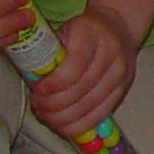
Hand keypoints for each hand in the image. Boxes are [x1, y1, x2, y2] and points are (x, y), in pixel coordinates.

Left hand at [29, 8, 137, 140]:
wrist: (117, 28)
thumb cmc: (84, 31)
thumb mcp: (62, 31)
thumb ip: (47, 51)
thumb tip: (30, 77)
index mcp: (92, 36)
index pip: (72, 68)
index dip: (51, 85)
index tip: (35, 89)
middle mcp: (111, 56)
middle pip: (80, 91)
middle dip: (52, 104)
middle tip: (36, 104)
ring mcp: (119, 75)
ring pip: (89, 107)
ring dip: (62, 118)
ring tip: (46, 115)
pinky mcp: (122, 90)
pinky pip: (99, 114)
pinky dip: (78, 124)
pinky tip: (62, 123)